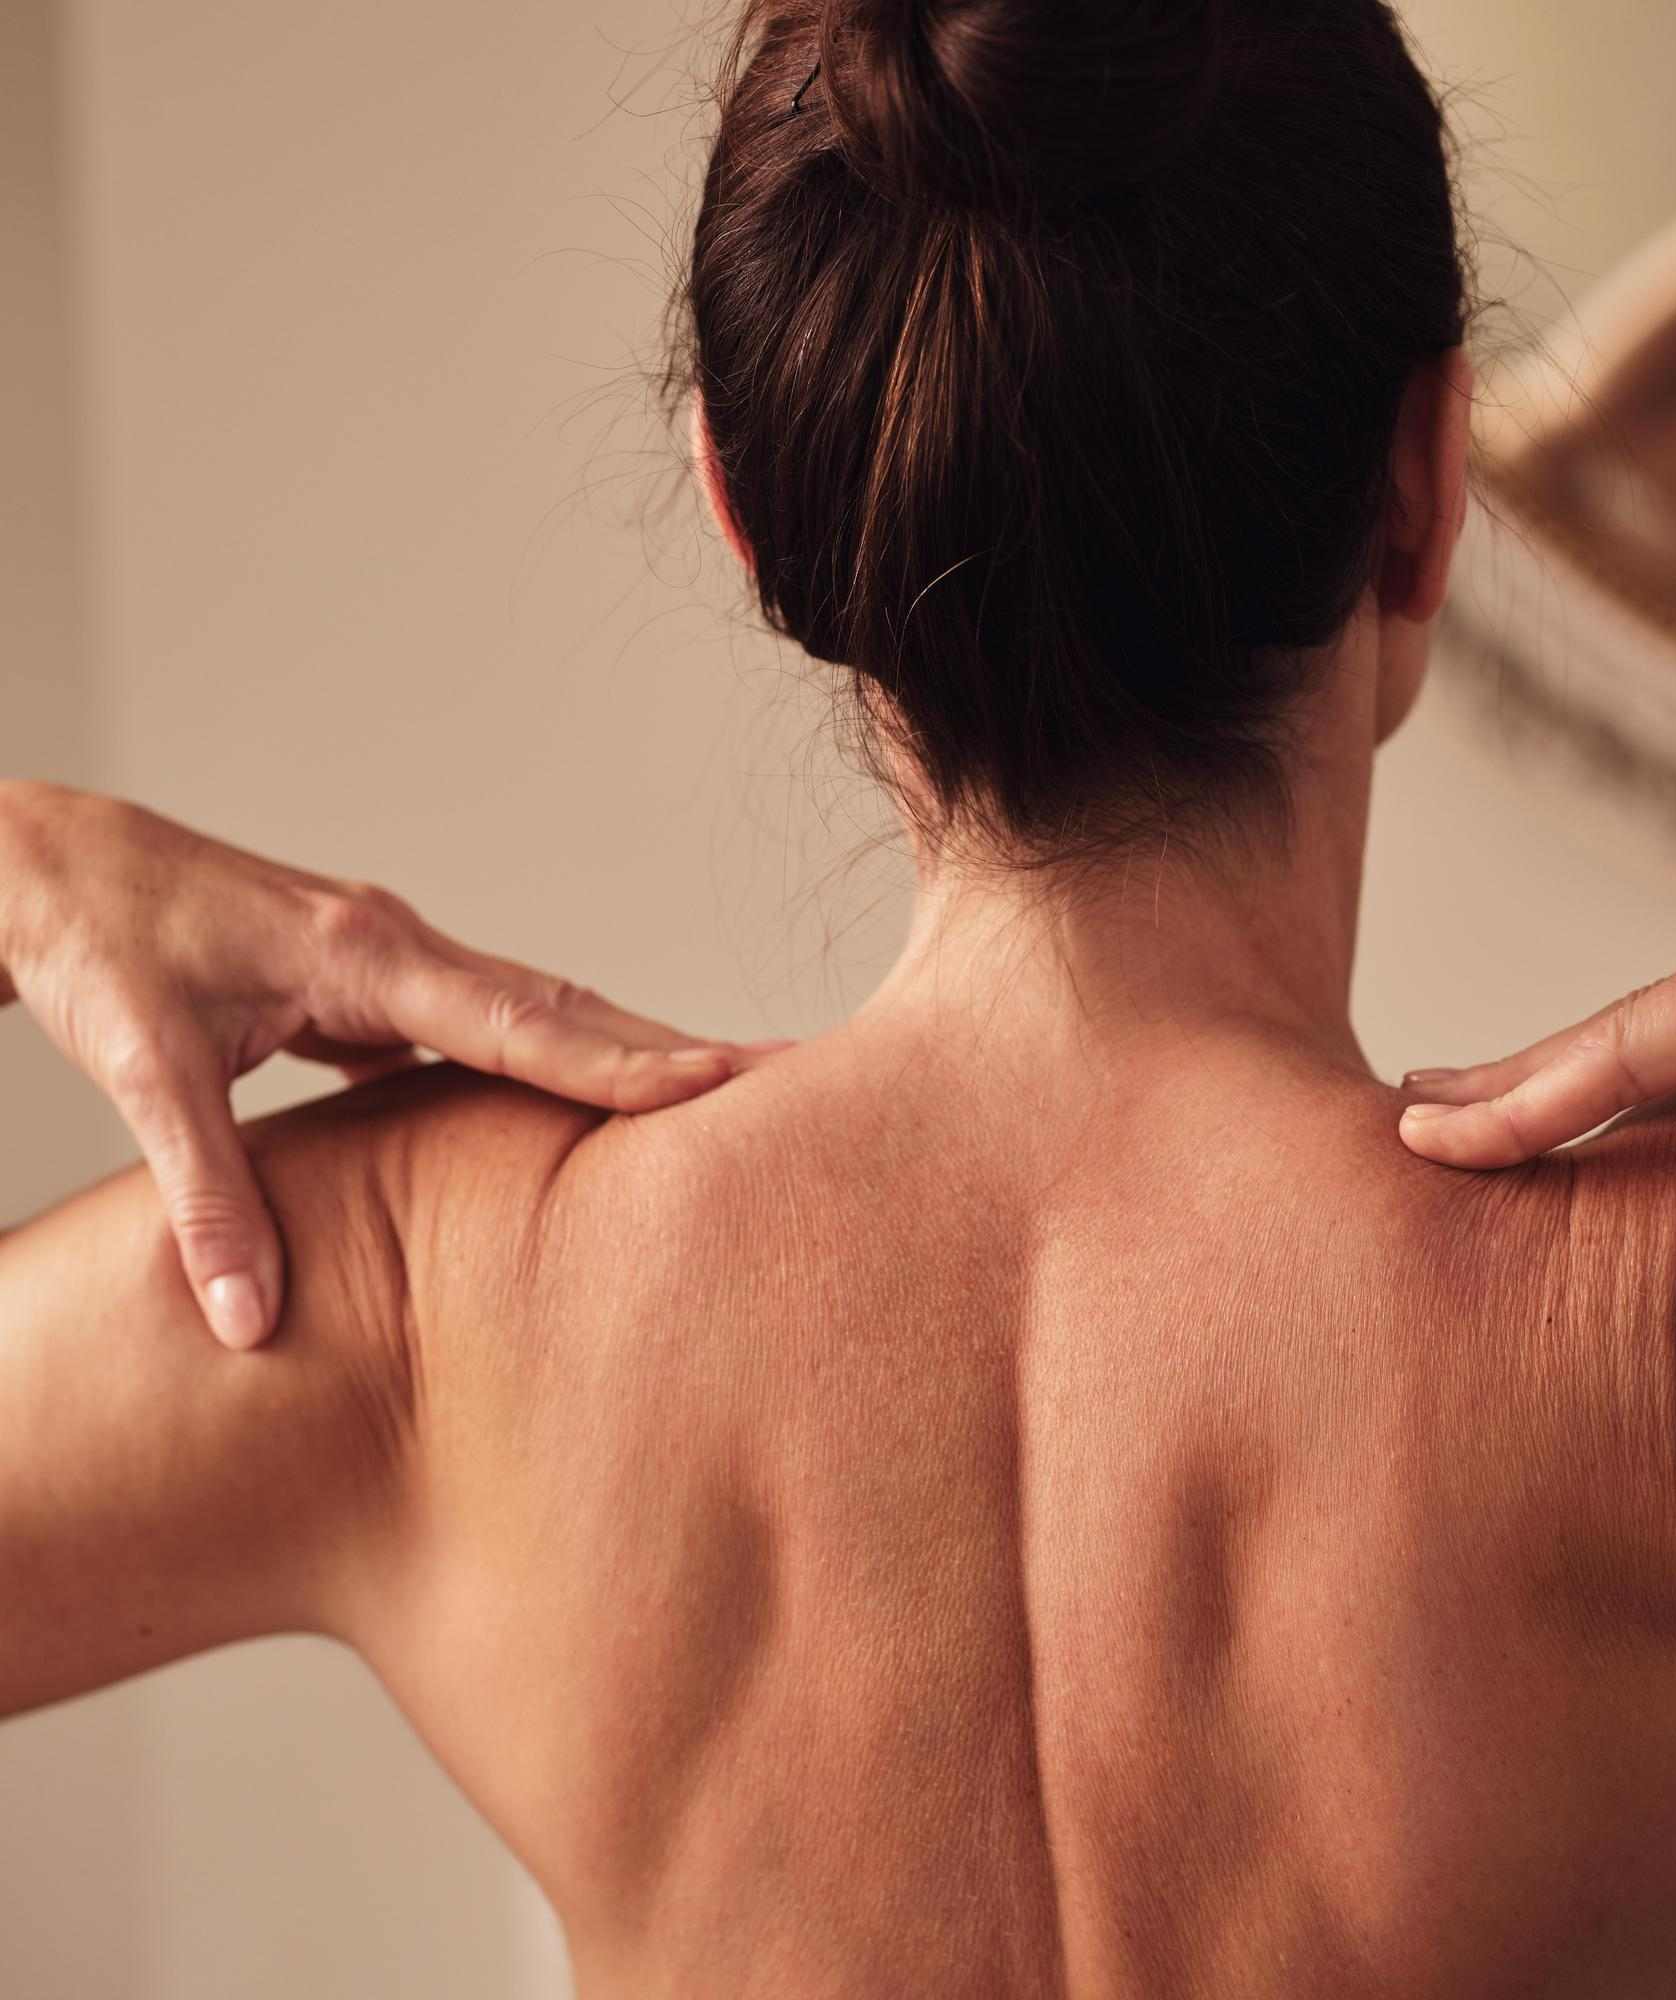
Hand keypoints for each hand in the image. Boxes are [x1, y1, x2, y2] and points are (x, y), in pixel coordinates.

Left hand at [0, 782, 785, 1350]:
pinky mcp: (381, 982)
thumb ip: (208, 1195)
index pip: (522, 1019)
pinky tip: (596, 1096)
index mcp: (366, 953)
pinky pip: (498, 1020)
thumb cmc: (101, 942)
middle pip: (566, 1004)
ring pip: (542, 1006)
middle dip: (671, 1046)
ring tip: (723, 1091)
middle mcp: (403, 944)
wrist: (51, 862)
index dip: (622, 1058)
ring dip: (628, 1047)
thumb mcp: (143, 1066)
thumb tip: (248, 1319)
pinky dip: (563, 1054)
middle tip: (782, 1078)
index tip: (718, 1079)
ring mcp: (399, 958)